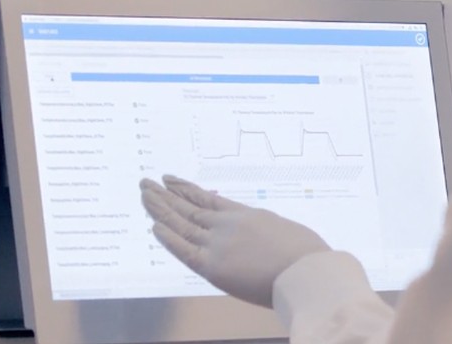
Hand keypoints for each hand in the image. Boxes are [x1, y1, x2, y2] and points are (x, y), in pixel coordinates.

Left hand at [140, 175, 329, 307]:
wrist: (307, 270)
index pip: (209, 200)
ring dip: (160, 209)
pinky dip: (168, 238)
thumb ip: (264, 232)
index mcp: (247, 215)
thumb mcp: (284, 232)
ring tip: (144, 195)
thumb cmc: (306, 255)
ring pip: (182, 224)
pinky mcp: (213, 266)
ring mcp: (219, 244)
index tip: (170, 180)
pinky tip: (154, 225)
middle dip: (166, 196)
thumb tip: (259, 237)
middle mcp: (229, 225)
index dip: (187, 190)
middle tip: (147, 184)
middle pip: (189, 208)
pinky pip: (184, 250)